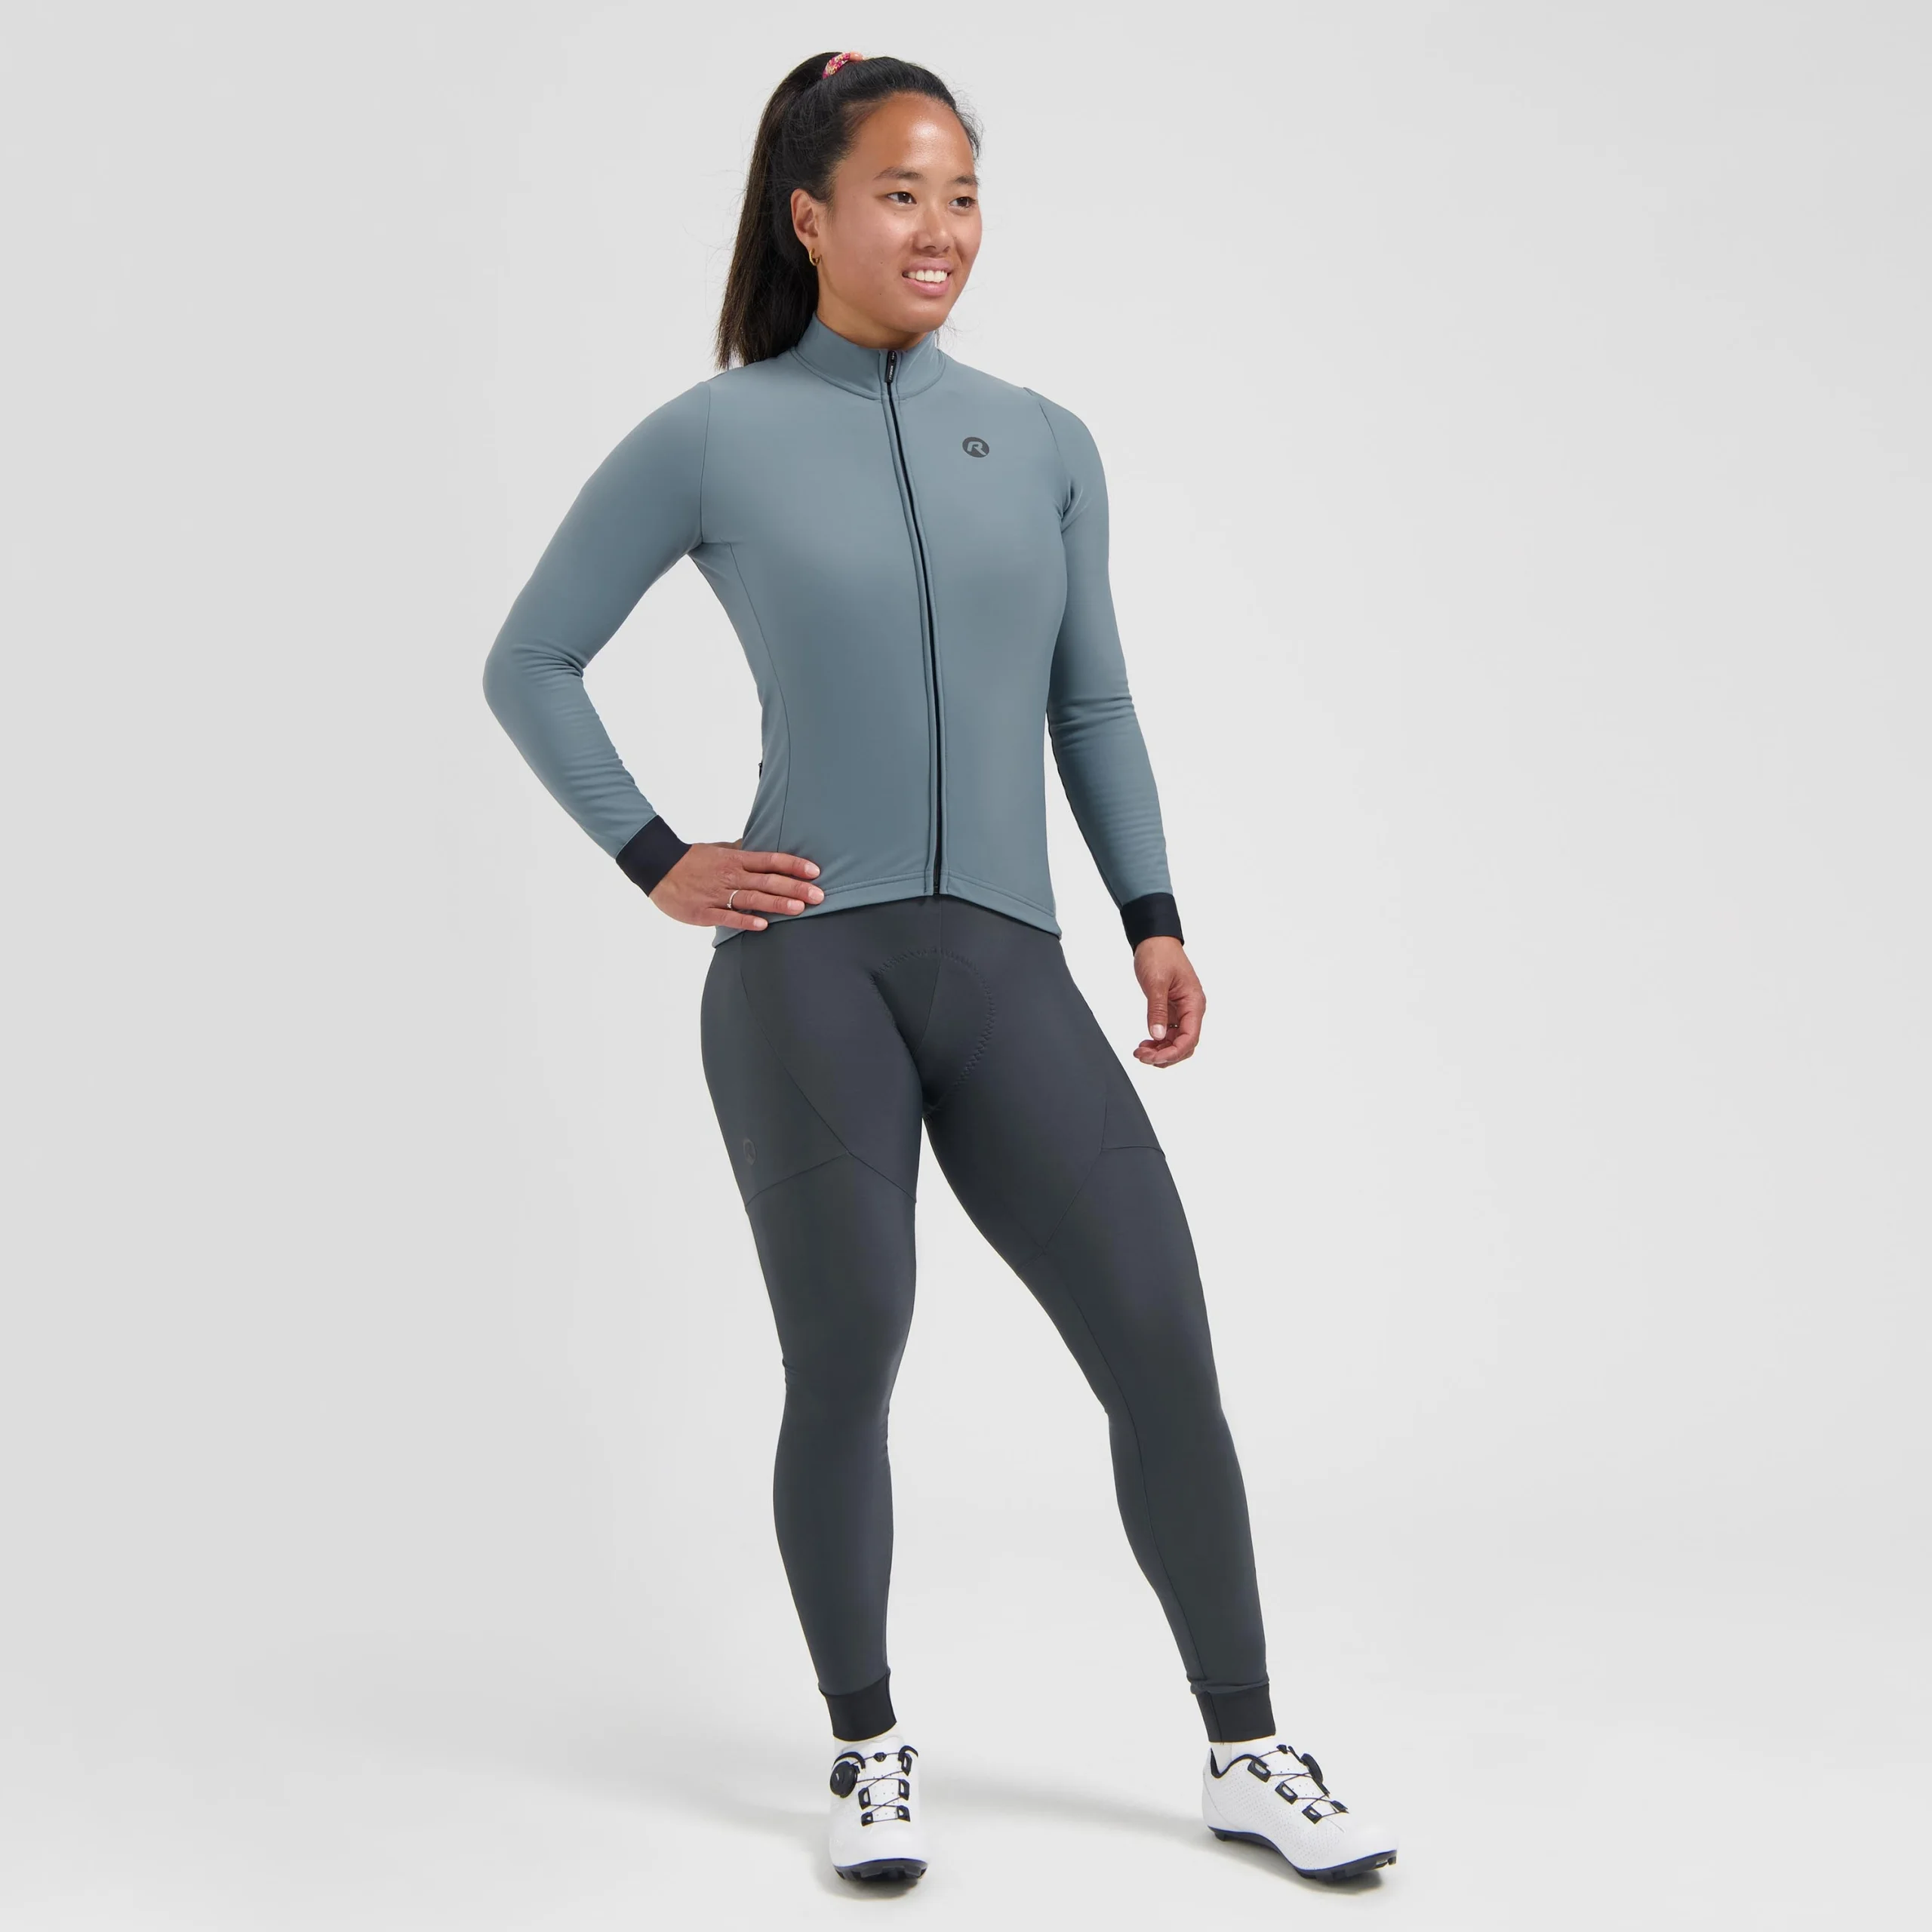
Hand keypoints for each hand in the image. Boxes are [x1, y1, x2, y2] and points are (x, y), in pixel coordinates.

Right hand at [648, 838, 823, 930]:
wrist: (657, 868)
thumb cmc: (690, 859)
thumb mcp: (717, 849)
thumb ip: (738, 850)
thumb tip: (754, 844)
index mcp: (736, 860)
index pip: (771, 860)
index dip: (794, 865)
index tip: (815, 871)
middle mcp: (731, 876)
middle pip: (768, 881)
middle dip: (795, 888)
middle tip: (819, 895)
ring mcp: (718, 894)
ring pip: (752, 898)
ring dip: (776, 903)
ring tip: (799, 908)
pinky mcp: (704, 912)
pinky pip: (727, 917)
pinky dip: (745, 921)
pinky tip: (762, 925)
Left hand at [1131, 936, 1202, 1066]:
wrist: (1154, 940)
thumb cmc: (1159, 955)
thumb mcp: (1156, 983)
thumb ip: (1157, 1010)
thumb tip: (1158, 1035)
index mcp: (1194, 1003)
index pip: (1190, 1038)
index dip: (1173, 1053)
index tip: (1153, 1058)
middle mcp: (1191, 1010)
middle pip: (1185, 1045)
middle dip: (1165, 1055)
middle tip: (1142, 1056)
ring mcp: (1182, 1011)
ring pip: (1176, 1042)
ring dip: (1161, 1051)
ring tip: (1140, 1051)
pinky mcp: (1172, 1010)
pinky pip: (1169, 1033)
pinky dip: (1158, 1042)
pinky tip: (1145, 1043)